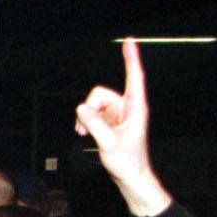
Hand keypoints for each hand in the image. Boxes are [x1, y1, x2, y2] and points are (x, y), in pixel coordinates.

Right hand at [73, 38, 171, 216]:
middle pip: (101, 94)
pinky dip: (85, 122)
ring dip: (85, 117)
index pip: (134, 77)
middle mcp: (127, 107)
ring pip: (94, 104)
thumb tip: (81, 107)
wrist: (130, 176)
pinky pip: (92, 114)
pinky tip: (84, 134)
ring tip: (83, 133)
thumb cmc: (127, 162)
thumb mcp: (109, 144)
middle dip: (89, 108)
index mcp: (135, 107)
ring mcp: (117, 114)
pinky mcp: (109, 122)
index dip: (131, 58)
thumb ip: (95, 124)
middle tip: (83, 128)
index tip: (130, 41)